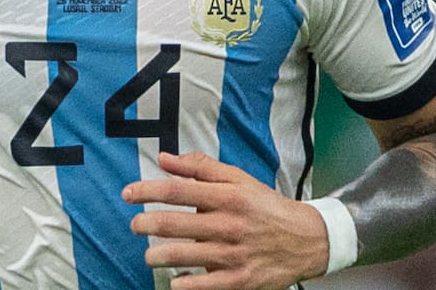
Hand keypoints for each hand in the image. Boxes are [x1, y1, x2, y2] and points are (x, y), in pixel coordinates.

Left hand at [121, 151, 329, 288]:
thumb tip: (165, 159)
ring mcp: (233, 254)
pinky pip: (205, 285)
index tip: (128, 193)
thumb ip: (200, 168)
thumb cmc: (266, 207)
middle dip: (147, 224)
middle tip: (135, 225)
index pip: (178, 191)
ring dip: (158, 256)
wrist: (307, 239)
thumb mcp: (238, 179)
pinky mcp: (240, 280)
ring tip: (150, 255)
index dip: (147, 190)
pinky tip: (174, 281)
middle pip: (176, 224)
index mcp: (227, 196)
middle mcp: (228, 224)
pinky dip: (185, 285)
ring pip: (185, 255)